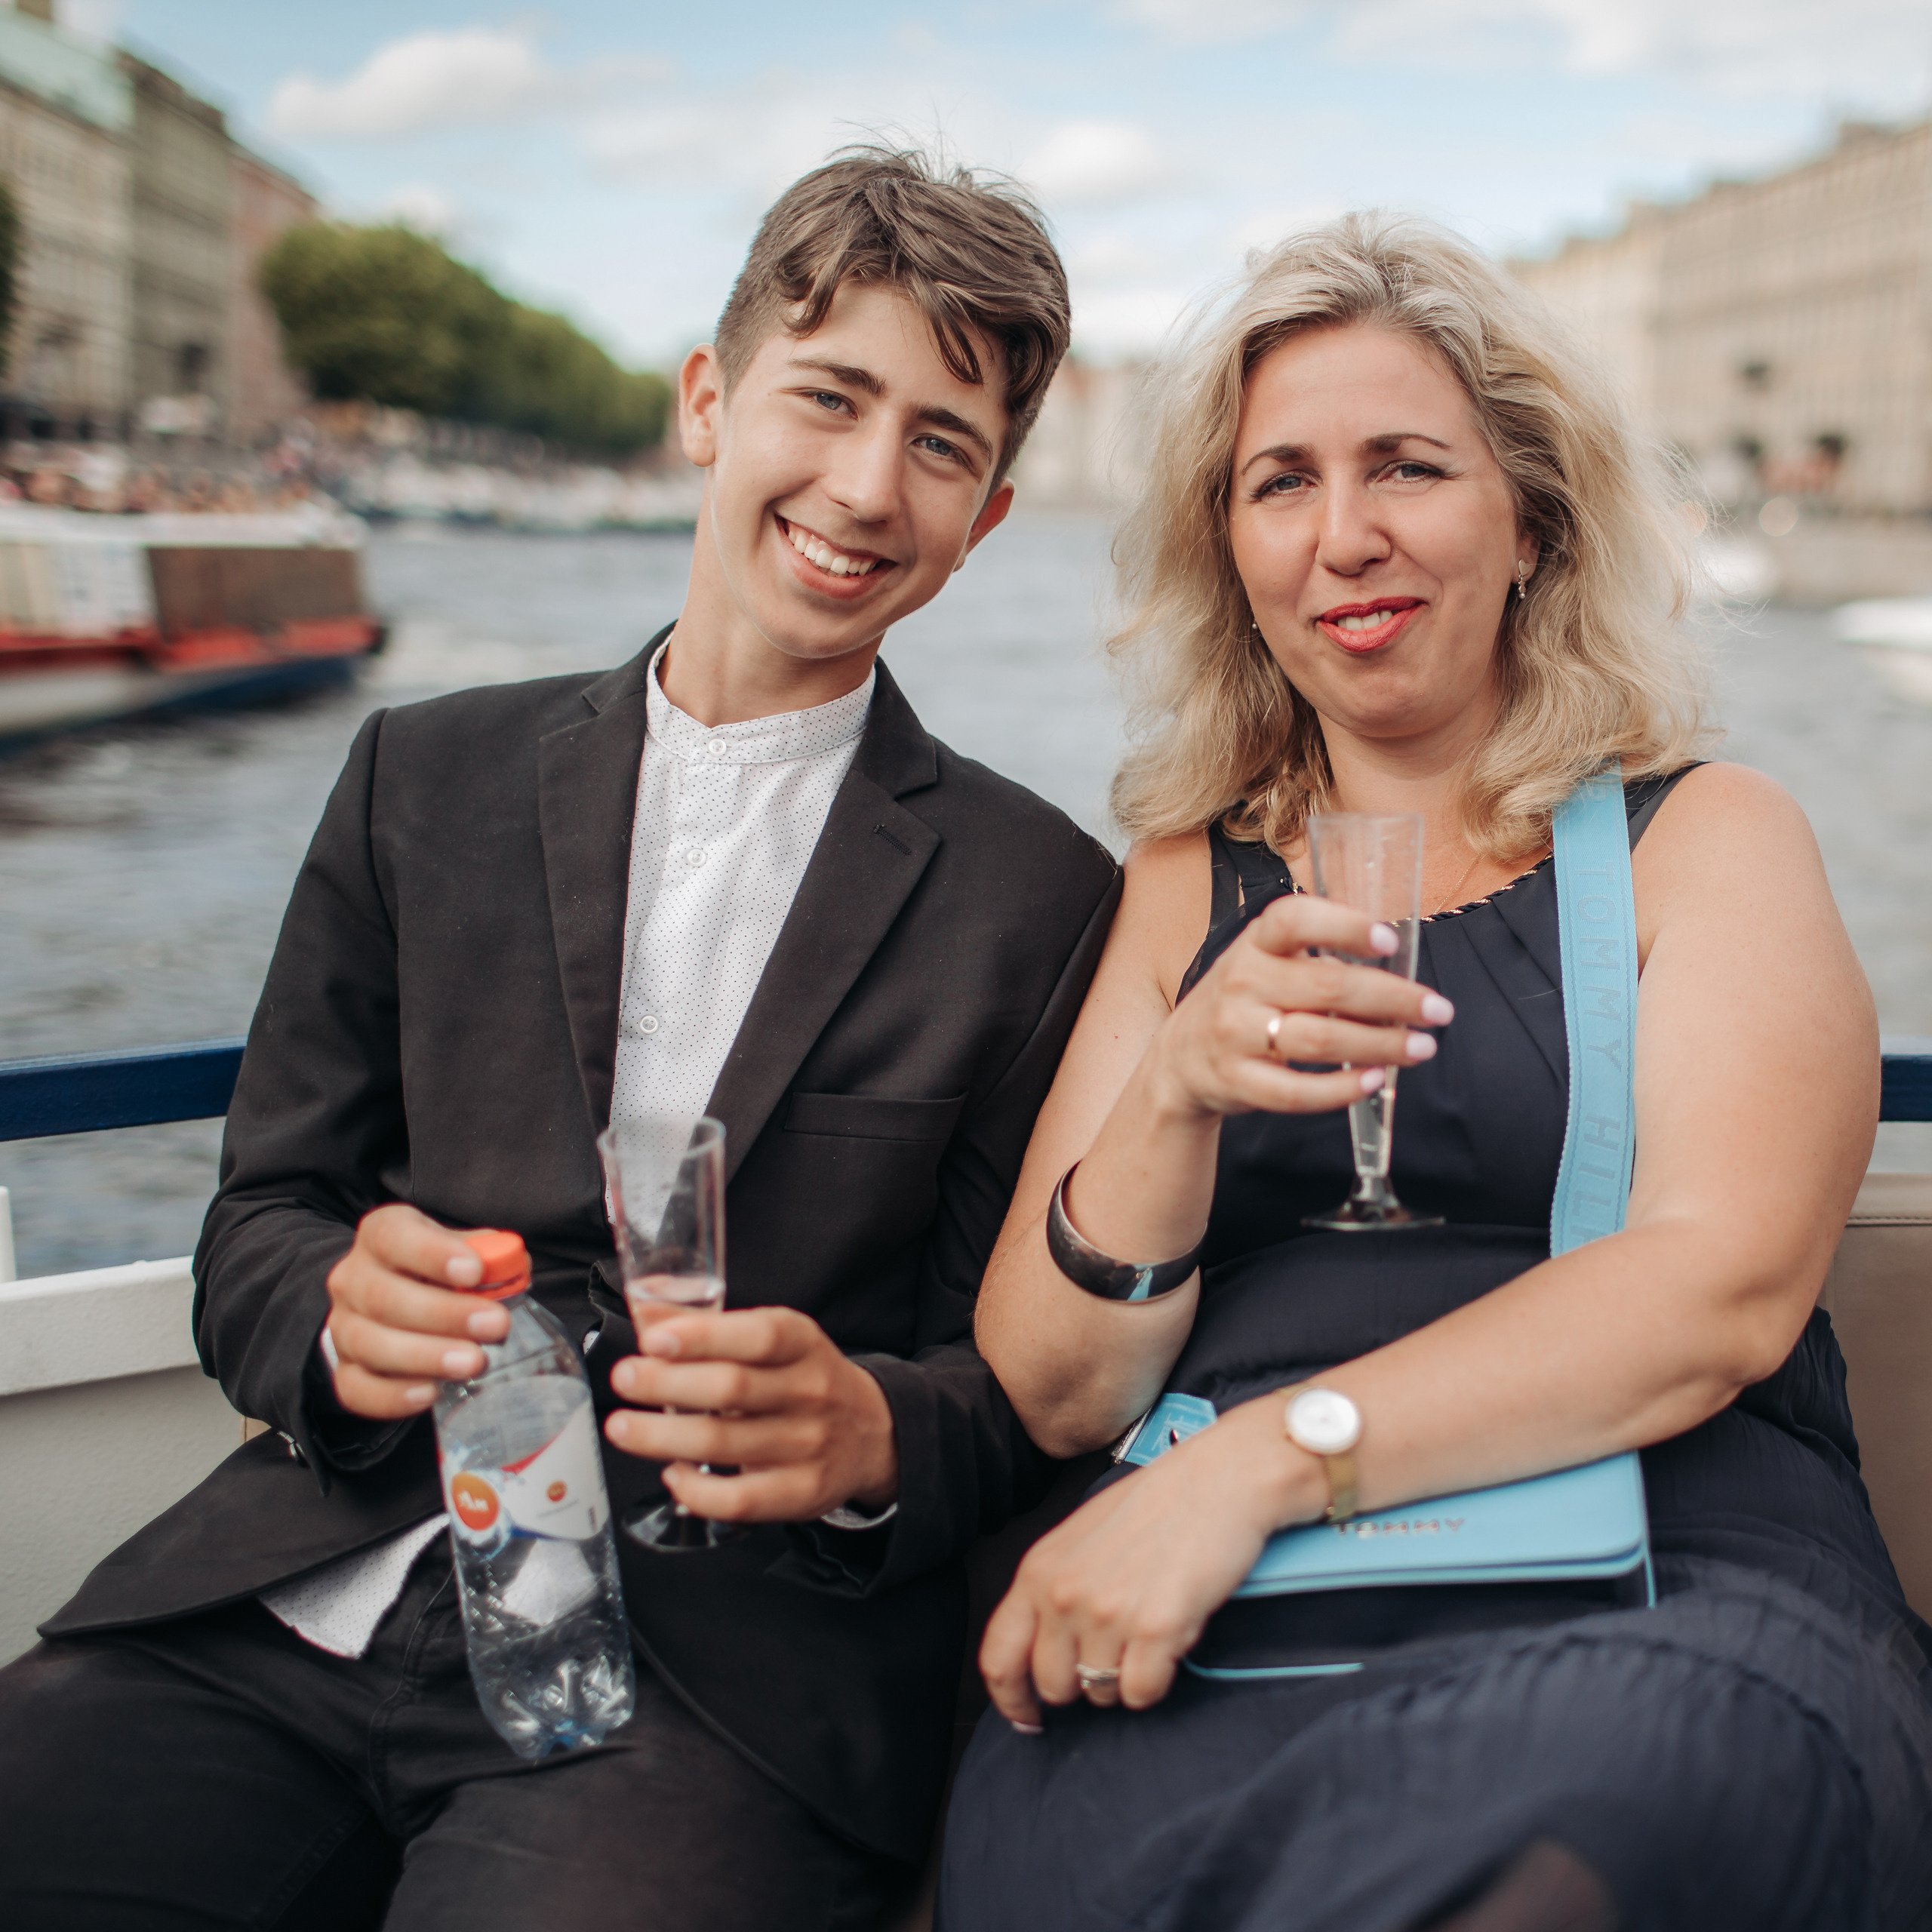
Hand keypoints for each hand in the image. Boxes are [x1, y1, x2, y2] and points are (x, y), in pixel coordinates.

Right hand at [322, 1203, 507, 1418]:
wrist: (399, 1304)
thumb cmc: (440, 1272)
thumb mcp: (463, 1251)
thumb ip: (488, 1256)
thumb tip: (509, 1265)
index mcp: (380, 1235)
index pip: (393, 1236)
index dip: (432, 1253)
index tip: (474, 1271)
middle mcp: (352, 1279)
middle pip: (383, 1297)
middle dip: (443, 1314)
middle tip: (495, 1326)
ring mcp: (344, 1327)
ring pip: (369, 1344)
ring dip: (425, 1356)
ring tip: (473, 1362)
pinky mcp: (344, 1371)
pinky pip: (356, 1389)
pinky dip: (392, 1395)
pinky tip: (431, 1393)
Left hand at [604, 1306, 898, 1522]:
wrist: (871, 1432)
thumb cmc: (804, 1378)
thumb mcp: (772, 1338)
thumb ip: (708, 1324)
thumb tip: (645, 1308)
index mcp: (802, 1343)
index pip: (757, 1335)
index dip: (703, 1336)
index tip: (654, 1339)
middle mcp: (810, 1391)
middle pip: (732, 1388)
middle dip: (667, 1384)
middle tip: (624, 1379)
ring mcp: (808, 1445)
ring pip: (724, 1443)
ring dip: (663, 1437)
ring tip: (622, 1428)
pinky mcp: (801, 1492)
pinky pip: (740, 1499)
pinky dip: (696, 1490)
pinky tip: (673, 1474)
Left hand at [979, 1397, 1320, 1726]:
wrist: (1219, 1481)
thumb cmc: (1157, 1504)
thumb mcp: (1081, 1538)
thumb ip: (1054, 1588)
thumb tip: (1045, 1647)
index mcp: (1039, 1570)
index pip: (999, 1657)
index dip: (1010, 1699)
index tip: (1026, 1718)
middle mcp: (1064, 1595)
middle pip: (1053, 1686)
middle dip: (1083, 1681)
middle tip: (1115, 1652)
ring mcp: (1107, 1614)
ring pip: (1101, 1693)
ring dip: (1125, 1677)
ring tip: (1148, 1631)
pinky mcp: (1154, 1630)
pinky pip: (1142, 1693)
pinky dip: (1157, 1680)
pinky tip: (1170, 1640)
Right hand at [1148, 894, 1452, 1123]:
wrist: (1179, 1060)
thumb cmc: (1243, 1002)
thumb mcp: (1264, 962)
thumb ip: (1318, 958)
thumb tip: (1398, 973)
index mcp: (1254, 944)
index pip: (1293, 920)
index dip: (1343, 926)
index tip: (1389, 941)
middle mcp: (1240, 982)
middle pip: (1327, 987)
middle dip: (1393, 999)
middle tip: (1437, 1010)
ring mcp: (1235, 1034)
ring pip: (1320, 1040)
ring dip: (1380, 1045)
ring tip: (1421, 1047)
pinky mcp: (1238, 1081)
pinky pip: (1297, 1091)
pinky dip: (1342, 1089)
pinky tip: (1376, 1080)